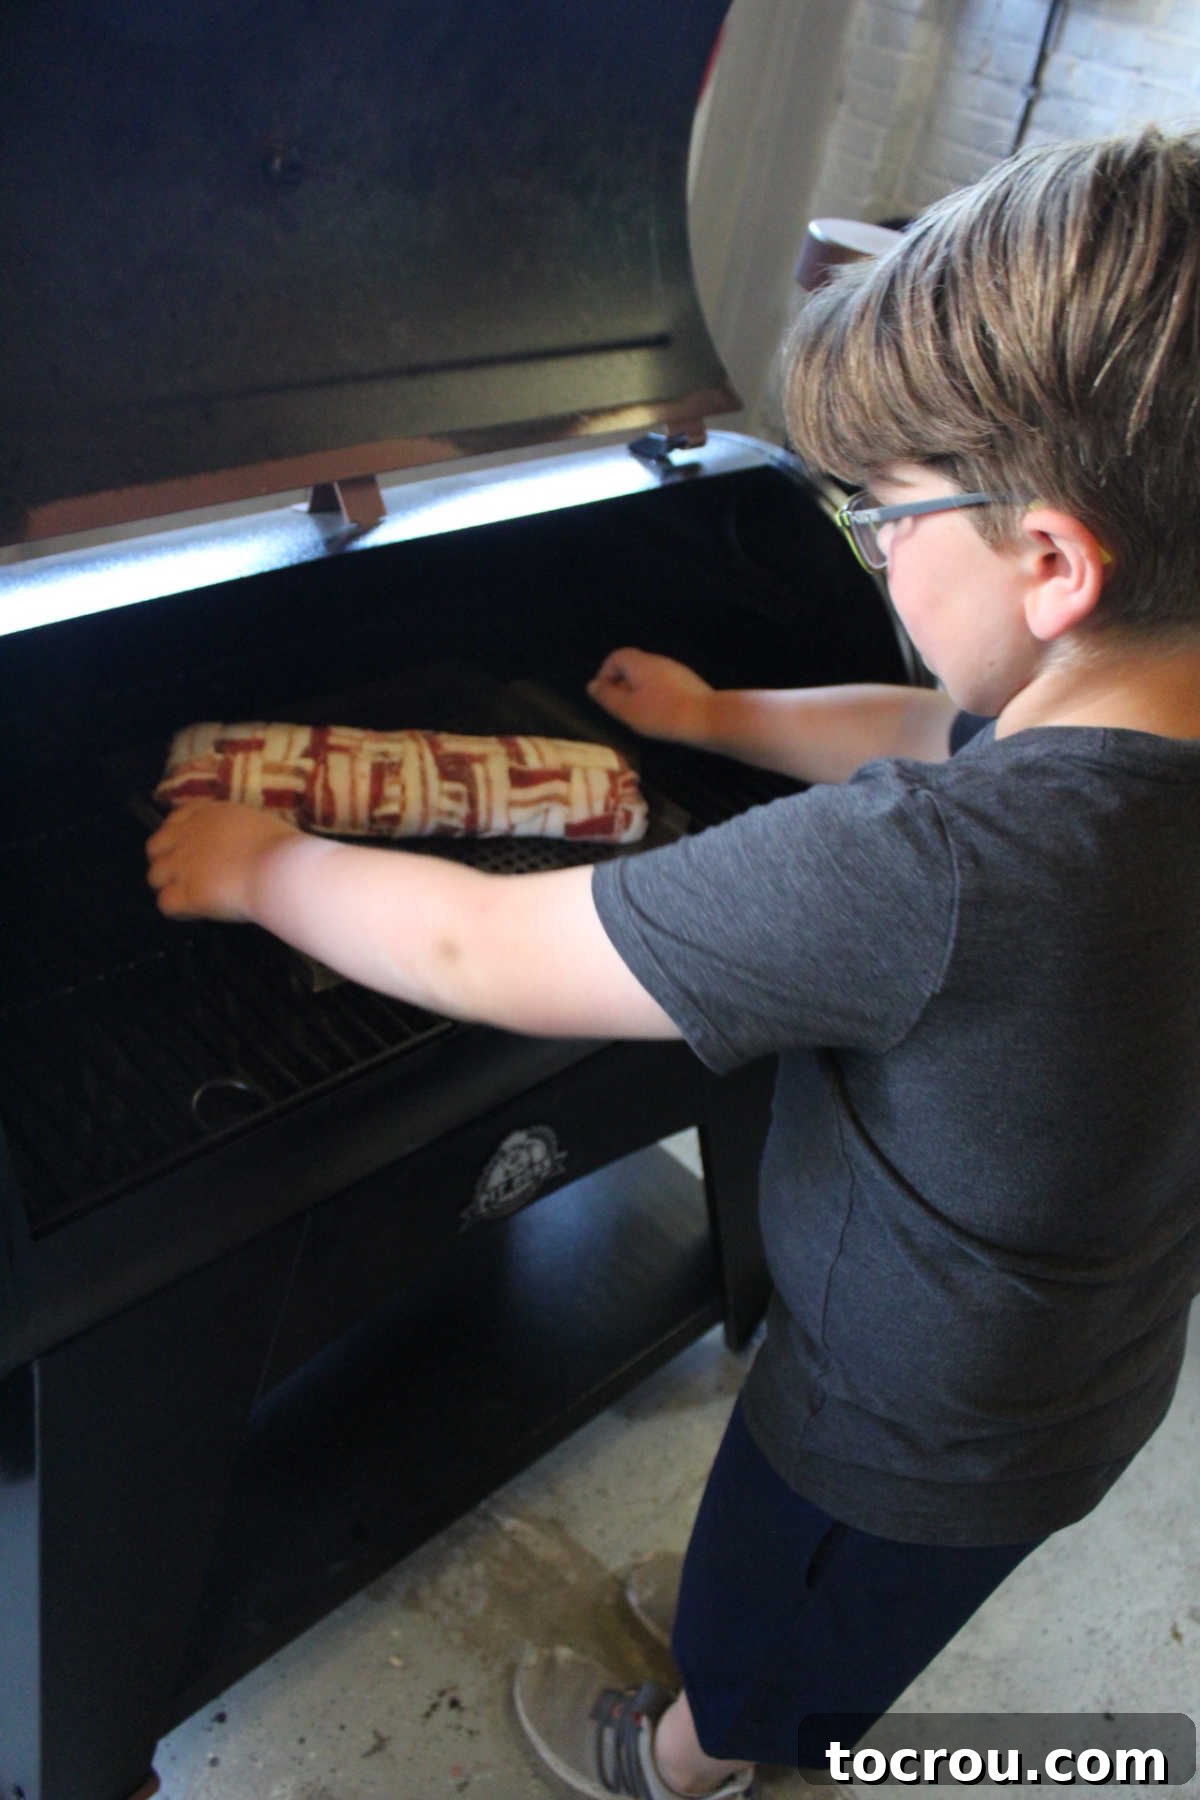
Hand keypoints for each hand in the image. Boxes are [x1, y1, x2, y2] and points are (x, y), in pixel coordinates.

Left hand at [146, 800, 300, 921]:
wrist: (281, 870)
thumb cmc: (283, 846)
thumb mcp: (258, 825)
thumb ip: (238, 831)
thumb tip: (241, 845)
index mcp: (209, 814)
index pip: (177, 818)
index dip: (178, 834)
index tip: (191, 847)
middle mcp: (188, 836)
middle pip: (155, 847)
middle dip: (167, 860)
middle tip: (187, 875)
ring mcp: (183, 865)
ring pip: (154, 876)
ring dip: (170, 886)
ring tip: (191, 897)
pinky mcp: (186, 894)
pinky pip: (165, 904)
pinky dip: (178, 910)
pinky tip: (196, 912)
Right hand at [587, 647, 713, 743]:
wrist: (708, 718)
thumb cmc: (662, 714)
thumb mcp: (627, 709)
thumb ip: (607, 696)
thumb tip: (592, 685)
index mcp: (640, 663)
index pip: (616, 657)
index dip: (605, 674)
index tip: (605, 696)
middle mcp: (658, 661)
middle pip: (633, 666)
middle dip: (622, 685)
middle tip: (622, 709)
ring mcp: (676, 671)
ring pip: (649, 677)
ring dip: (640, 692)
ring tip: (641, 715)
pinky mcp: (689, 683)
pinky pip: (664, 685)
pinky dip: (657, 696)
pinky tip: (662, 716)